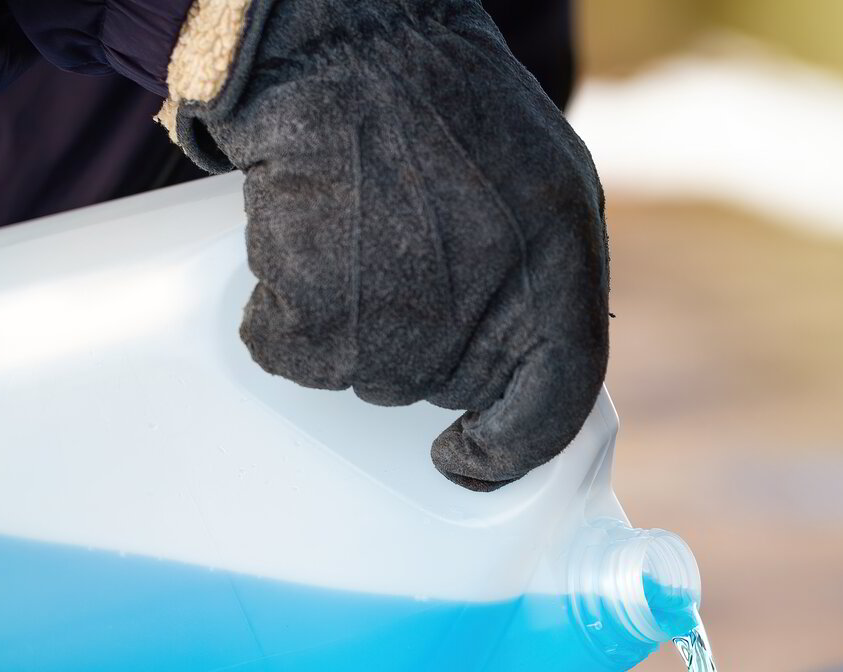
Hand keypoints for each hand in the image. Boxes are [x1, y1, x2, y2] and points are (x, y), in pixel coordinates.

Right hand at [165, 0, 608, 489]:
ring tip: (348, 230)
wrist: (339, 39)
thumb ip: (541, 272)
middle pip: (442, 384)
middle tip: (392, 255)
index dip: (511, 444)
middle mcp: (492, 301)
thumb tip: (519, 357)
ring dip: (347, 322)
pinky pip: (293, 353)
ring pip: (367, 374)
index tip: (469, 459)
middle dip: (416, 341)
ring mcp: (404, 318)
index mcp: (561, 264)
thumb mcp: (539, 178)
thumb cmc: (434, 96)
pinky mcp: (320, 315)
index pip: (553, 400)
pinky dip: (281, 313)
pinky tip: (296, 241)